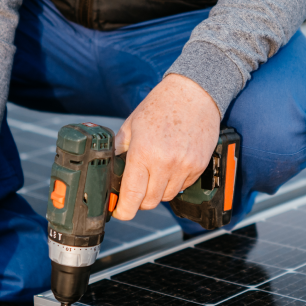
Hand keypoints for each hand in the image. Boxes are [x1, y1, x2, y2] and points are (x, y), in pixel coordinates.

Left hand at [113, 74, 220, 219]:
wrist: (194, 93)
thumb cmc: (161, 105)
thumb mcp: (132, 125)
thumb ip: (118, 149)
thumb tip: (107, 169)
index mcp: (143, 152)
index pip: (132, 195)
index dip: (124, 210)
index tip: (120, 212)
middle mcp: (165, 163)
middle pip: (150, 202)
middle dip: (140, 200)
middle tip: (136, 189)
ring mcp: (184, 166)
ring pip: (167, 196)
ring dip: (158, 191)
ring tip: (155, 171)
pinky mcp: (198, 166)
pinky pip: (183, 186)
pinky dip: (174, 182)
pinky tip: (171, 164)